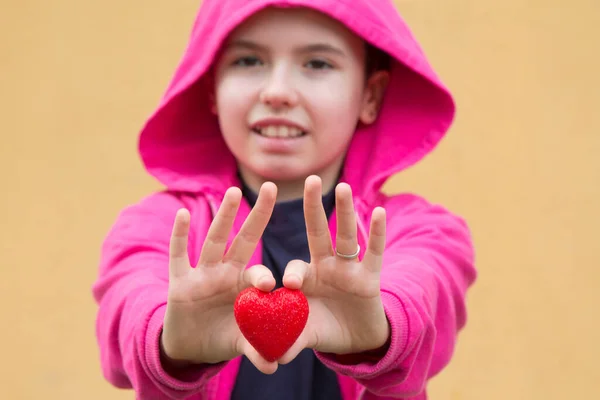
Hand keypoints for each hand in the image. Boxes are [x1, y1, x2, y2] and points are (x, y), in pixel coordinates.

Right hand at [161, 183, 279, 373]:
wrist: (191, 347)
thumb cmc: (223, 337)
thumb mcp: (239, 342)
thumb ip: (255, 349)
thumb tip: (273, 366)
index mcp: (245, 287)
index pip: (260, 273)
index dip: (265, 275)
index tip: (272, 283)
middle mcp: (226, 274)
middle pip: (243, 239)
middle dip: (257, 215)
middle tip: (271, 188)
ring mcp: (203, 274)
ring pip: (214, 240)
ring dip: (223, 216)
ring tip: (232, 191)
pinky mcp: (179, 281)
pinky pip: (178, 255)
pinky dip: (179, 236)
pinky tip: (181, 214)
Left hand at [279, 176, 388, 362]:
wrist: (355, 340)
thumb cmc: (323, 330)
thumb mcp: (305, 335)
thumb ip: (289, 341)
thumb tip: (271, 359)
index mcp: (306, 278)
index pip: (295, 268)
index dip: (291, 274)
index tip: (286, 284)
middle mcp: (326, 266)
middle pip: (319, 231)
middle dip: (314, 206)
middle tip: (309, 180)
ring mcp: (349, 270)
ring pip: (348, 236)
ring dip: (346, 212)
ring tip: (344, 187)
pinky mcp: (370, 278)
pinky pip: (375, 253)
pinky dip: (378, 234)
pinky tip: (380, 211)